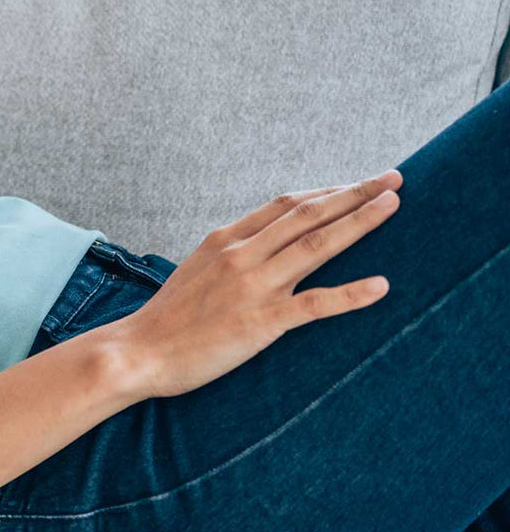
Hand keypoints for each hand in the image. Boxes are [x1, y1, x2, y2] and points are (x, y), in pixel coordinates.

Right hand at [102, 168, 401, 399]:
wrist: (138, 352)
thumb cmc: (168, 318)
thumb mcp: (197, 269)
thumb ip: (231, 254)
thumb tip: (263, 245)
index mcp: (225, 239)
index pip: (285, 204)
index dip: (326, 191)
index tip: (358, 184)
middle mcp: (241, 254)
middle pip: (307, 214)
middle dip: (355, 194)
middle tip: (393, 180)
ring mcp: (251, 286)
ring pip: (316, 245)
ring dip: (359, 223)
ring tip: (392, 207)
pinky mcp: (260, 322)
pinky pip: (314, 303)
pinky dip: (351, 293)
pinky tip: (381, 285)